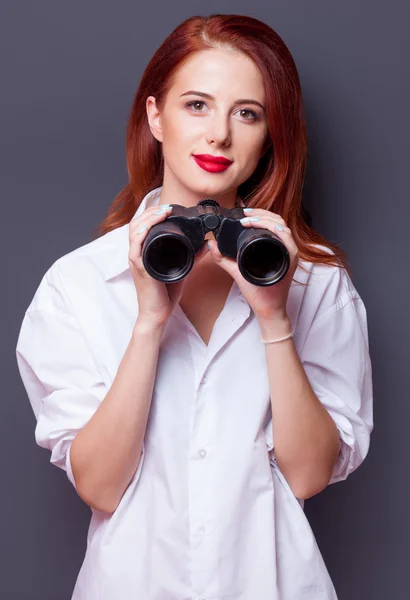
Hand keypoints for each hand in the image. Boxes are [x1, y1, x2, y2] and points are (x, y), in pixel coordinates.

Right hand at [128, 205, 208, 325]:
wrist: (157, 314)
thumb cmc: (164, 295)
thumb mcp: (182, 270)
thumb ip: (192, 256)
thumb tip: (206, 244)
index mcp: (144, 252)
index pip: (143, 226)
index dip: (153, 214)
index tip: (169, 209)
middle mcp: (137, 254)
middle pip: (137, 224)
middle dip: (151, 212)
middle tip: (167, 208)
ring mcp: (136, 260)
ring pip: (134, 231)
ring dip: (148, 218)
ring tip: (163, 212)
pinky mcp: (139, 268)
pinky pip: (135, 247)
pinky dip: (142, 233)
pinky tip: (151, 226)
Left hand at [207, 208, 298, 322]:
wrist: (267, 310)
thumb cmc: (257, 292)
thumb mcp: (237, 270)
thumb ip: (223, 258)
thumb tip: (211, 244)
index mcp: (275, 247)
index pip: (271, 222)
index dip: (259, 213)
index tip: (244, 212)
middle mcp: (284, 248)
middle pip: (278, 221)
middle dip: (261, 214)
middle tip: (245, 214)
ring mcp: (288, 255)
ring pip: (283, 228)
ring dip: (267, 220)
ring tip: (250, 220)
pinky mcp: (290, 263)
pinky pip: (289, 243)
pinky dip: (280, 233)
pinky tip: (268, 229)